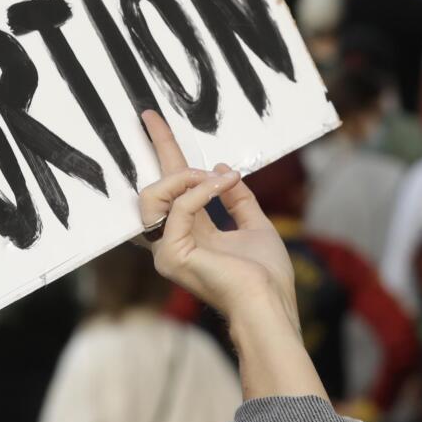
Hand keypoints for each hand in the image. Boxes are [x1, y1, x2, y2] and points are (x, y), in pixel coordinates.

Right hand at [136, 110, 293, 320]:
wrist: (269, 303)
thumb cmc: (266, 276)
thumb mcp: (256, 225)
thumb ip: (238, 198)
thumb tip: (222, 169)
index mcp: (192, 235)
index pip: (173, 191)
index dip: (164, 155)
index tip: (153, 121)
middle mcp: (172, 241)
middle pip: (155, 186)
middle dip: (158, 148)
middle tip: (152, 118)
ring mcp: (167, 249)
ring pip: (156, 192)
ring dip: (189, 176)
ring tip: (221, 177)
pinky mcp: (171, 252)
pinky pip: (181, 204)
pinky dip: (204, 190)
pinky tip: (224, 184)